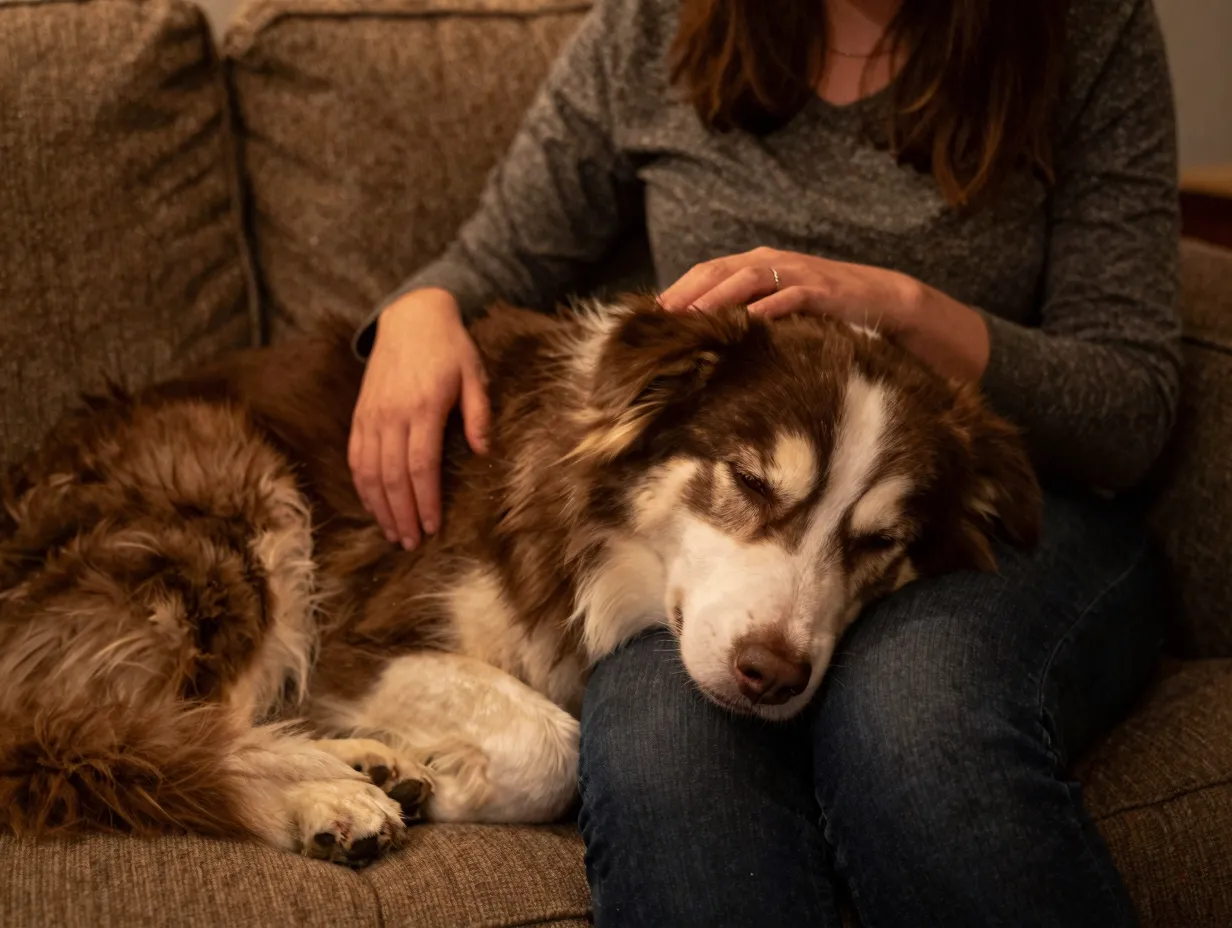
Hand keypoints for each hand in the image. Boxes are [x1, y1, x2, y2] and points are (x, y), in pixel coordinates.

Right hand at [349, 289, 489, 548]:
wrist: (410, 316)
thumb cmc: (450, 347)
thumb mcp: (475, 374)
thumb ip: (478, 415)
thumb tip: (483, 452)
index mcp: (423, 407)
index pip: (421, 466)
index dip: (425, 501)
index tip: (432, 527)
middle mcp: (392, 414)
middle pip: (392, 476)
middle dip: (402, 514)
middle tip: (412, 543)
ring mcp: (371, 415)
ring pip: (369, 471)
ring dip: (380, 507)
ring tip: (393, 534)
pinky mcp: (360, 414)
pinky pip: (356, 456)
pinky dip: (362, 486)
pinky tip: (373, 506)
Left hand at [659, 246, 989, 381]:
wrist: (895, 308)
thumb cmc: (832, 316)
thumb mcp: (784, 316)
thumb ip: (750, 319)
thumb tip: (707, 347)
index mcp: (761, 267)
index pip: (710, 272)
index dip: (680, 290)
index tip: (651, 315)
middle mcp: (776, 264)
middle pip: (720, 270)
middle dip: (688, 291)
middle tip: (659, 316)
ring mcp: (800, 274)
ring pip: (748, 277)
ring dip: (717, 295)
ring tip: (690, 316)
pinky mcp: (825, 289)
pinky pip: (791, 294)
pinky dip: (767, 305)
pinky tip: (746, 321)